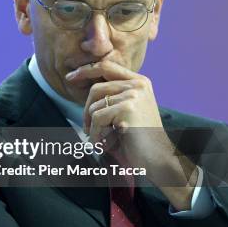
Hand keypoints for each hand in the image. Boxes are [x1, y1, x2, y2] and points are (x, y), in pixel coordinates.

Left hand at [66, 60, 197, 209]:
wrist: (157, 161)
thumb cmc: (138, 140)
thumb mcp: (125, 112)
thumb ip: (110, 96)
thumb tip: (79, 79)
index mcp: (140, 82)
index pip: (106, 66)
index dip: (86, 70)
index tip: (70, 77)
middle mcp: (138, 85)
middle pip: (96, 88)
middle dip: (86, 110)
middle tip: (87, 129)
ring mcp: (134, 95)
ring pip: (95, 106)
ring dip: (93, 127)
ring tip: (103, 141)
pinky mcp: (128, 108)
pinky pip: (97, 118)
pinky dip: (96, 134)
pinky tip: (104, 145)